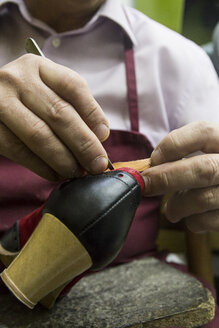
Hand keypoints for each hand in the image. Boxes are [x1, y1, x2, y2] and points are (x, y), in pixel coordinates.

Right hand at [0, 54, 108, 179]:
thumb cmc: (25, 99)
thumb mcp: (47, 91)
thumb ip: (71, 107)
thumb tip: (98, 137)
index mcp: (39, 67)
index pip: (73, 86)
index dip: (92, 113)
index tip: (104, 136)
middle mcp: (18, 80)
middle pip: (59, 113)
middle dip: (84, 144)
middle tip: (98, 164)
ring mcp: (0, 102)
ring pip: (40, 135)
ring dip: (64, 159)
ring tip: (78, 172)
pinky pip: (19, 151)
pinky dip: (42, 167)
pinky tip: (56, 174)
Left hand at [142, 121, 218, 232]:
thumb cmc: (215, 175)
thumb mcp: (210, 155)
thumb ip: (186, 156)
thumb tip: (151, 168)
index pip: (204, 133)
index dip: (174, 144)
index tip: (154, 159)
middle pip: (203, 169)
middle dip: (167, 178)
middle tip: (147, 184)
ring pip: (203, 199)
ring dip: (177, 206)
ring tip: (171, 210)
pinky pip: (208, 222)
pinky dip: (193, 222)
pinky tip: (192, 218)